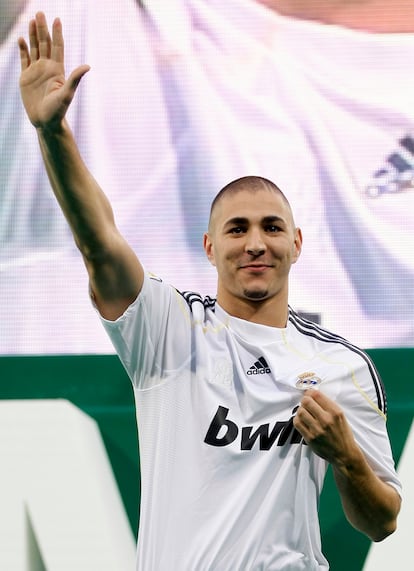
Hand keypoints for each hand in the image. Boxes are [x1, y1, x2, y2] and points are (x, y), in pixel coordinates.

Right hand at [18, 12, 89, 129]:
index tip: (57, 19)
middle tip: (40, 13)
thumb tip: (88, 66)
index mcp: (57, 70)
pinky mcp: (26, 78)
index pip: (57, 47)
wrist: (46, 122)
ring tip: (32, 20)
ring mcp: (36, 72)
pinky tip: (21, 39)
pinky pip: (24, 60)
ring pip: (34, 49)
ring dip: (32, 35)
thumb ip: (75, 79)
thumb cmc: (58, 111)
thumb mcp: (67, 94)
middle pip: (44, 44)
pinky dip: (23, 49)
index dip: (57, 33)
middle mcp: (47, 68)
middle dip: (42, 29)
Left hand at [293, 389, 357, 466]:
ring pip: (300, 411)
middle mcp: (326, 420)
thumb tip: (311, 393)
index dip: (310, 392)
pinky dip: (298, 419)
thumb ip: (327, 405)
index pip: (316, 394)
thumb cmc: (342, 433)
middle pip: (306, 401)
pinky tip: (302, 421)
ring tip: (305, 413)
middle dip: (305, 400)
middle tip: (306, 404)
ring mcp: (317, 430)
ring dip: (301, 410)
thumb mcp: (340, 416)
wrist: (344, 454)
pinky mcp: (310, 438)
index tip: (309, 394)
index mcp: (335, 412)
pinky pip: (297, 423)